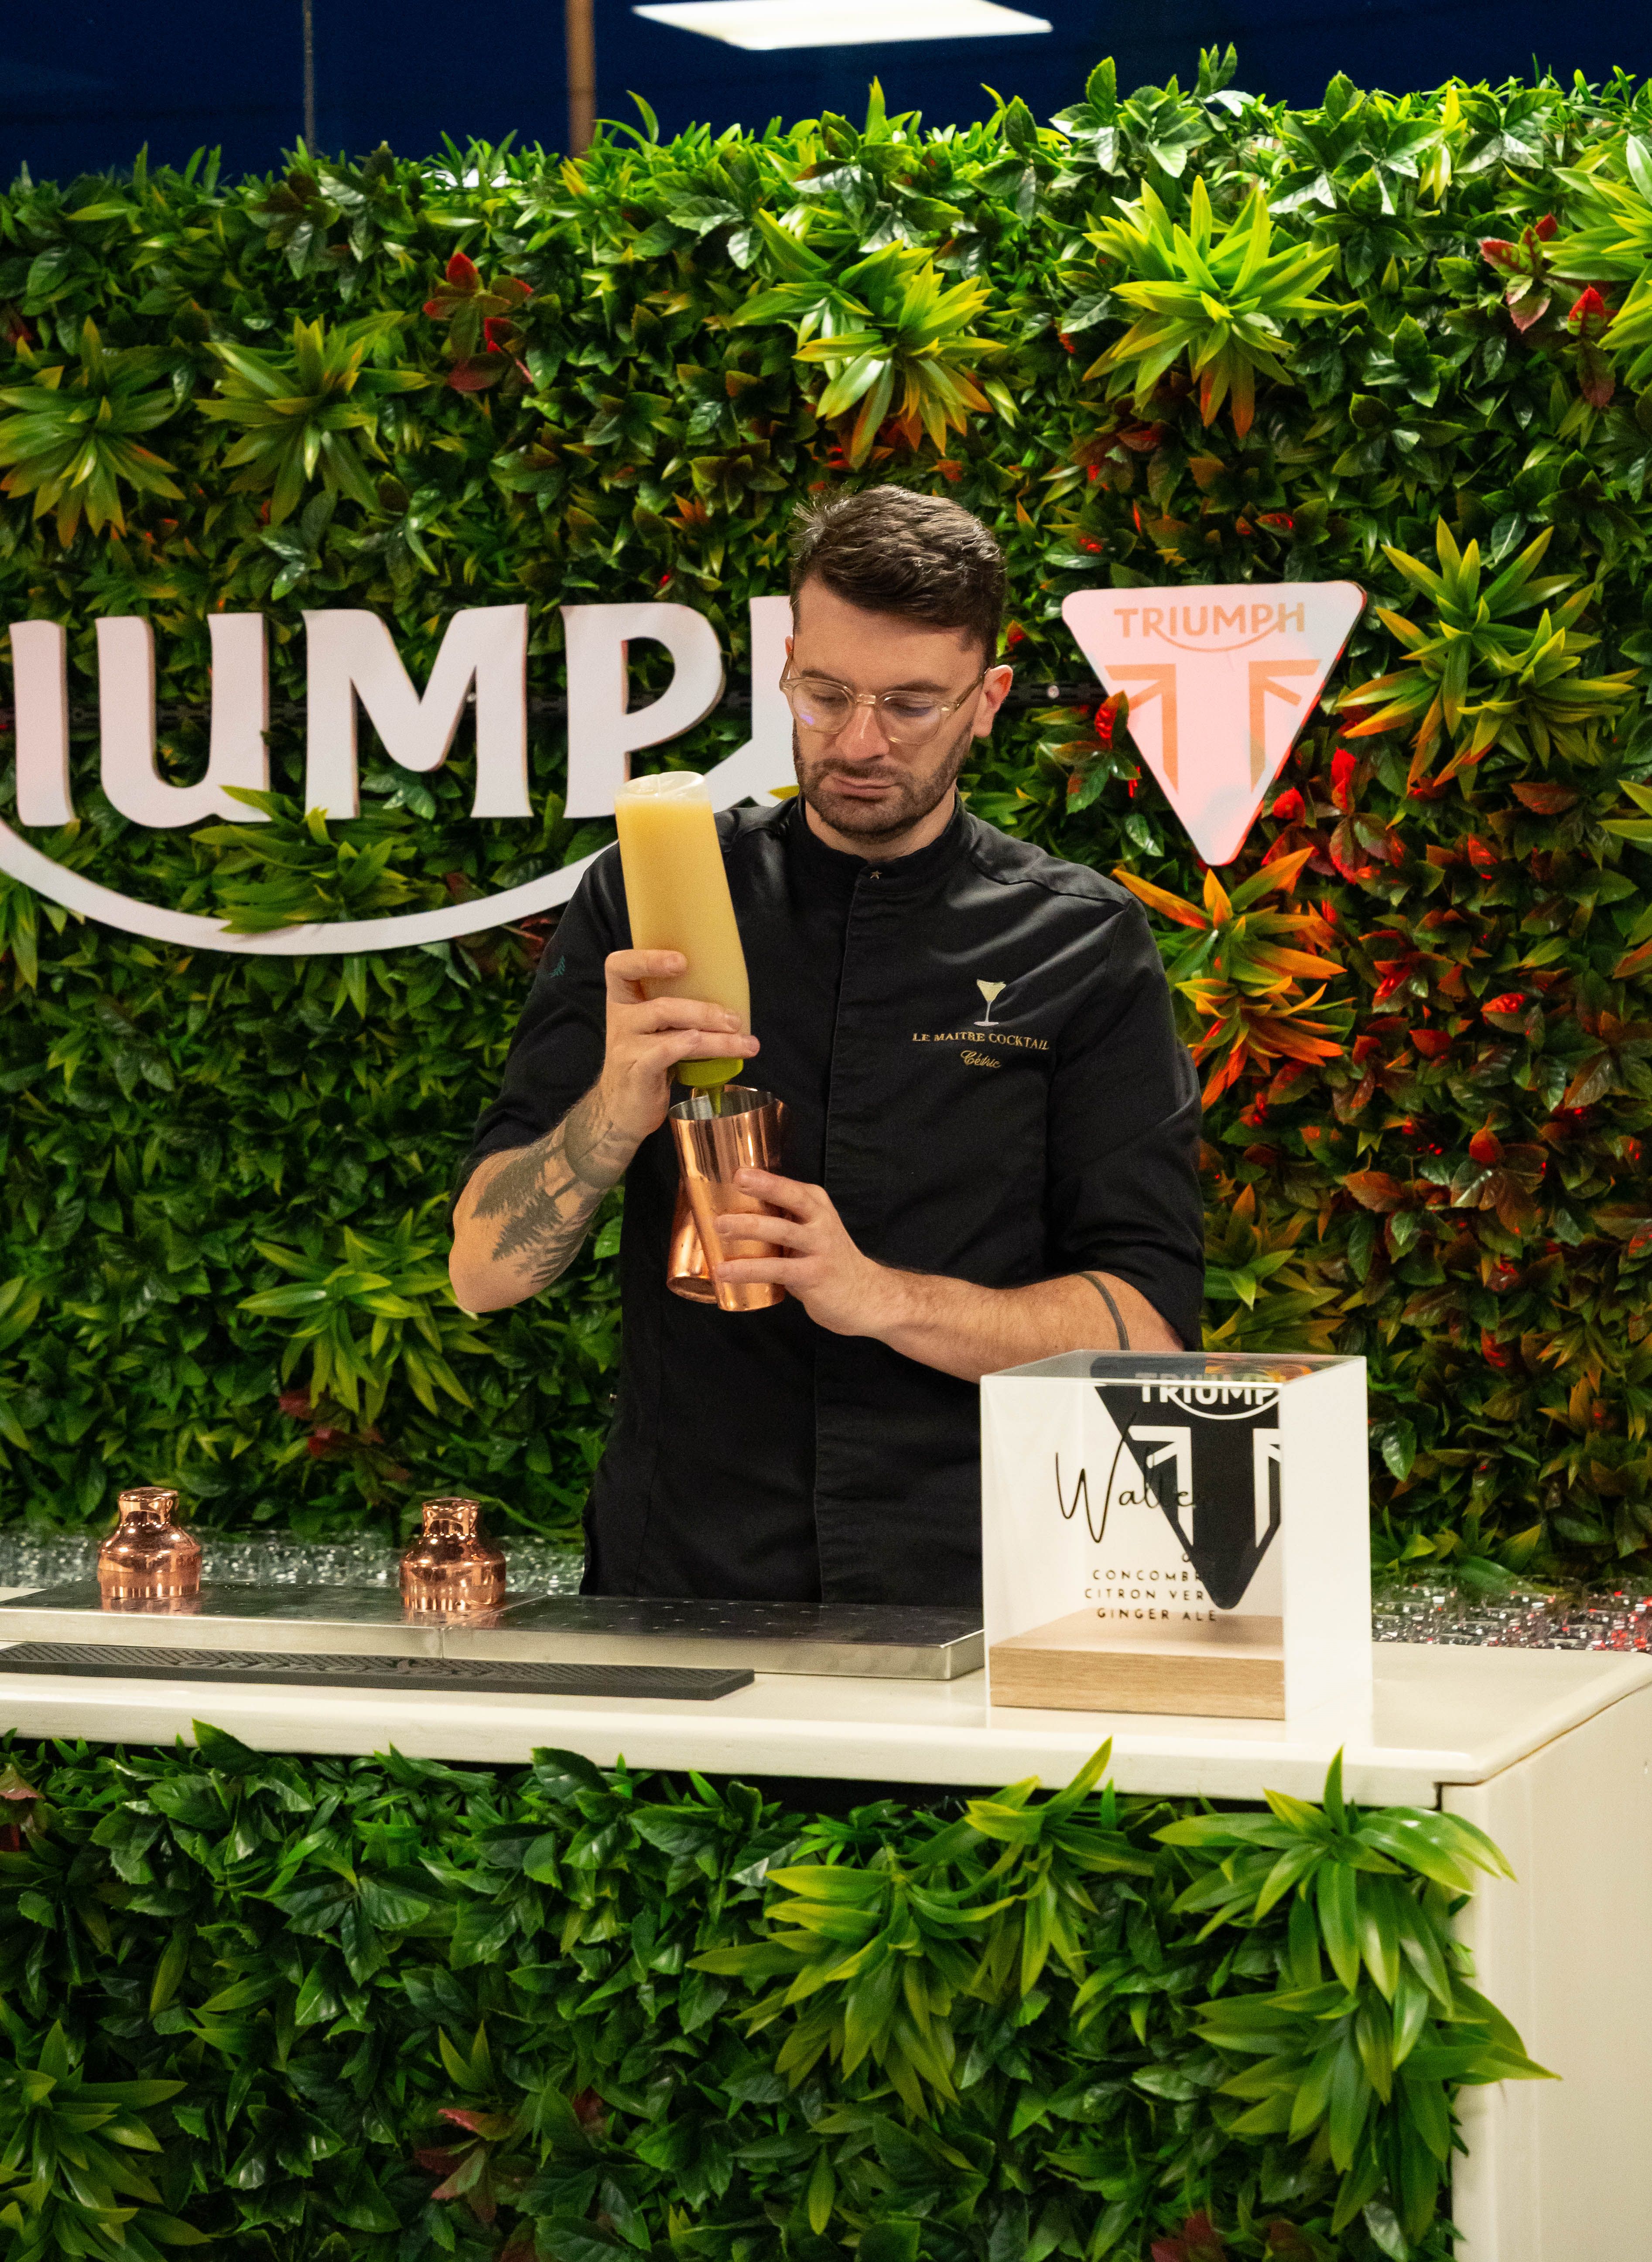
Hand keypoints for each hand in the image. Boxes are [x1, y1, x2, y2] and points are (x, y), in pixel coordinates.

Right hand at [597, 949, 759, 1148]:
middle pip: (661, 1005)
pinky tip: (717, 1054)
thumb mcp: (654, 1030)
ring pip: (671, 1030)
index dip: (646, 958)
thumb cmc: (646, 1063)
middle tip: (736, 1020)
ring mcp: (626, 1047)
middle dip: (705, 1011)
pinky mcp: (637, 1072)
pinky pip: (665, 1054)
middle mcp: (621, 1020)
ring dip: (715, 1038)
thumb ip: (675, 1011)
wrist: (622, 1110)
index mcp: (623, 1002)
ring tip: (745, 1043)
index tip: (682, 960)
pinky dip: (691, 1048)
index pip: (619, 967)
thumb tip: (728, 999)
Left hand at [712, 1170, 900, 1336]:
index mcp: (817, 1206)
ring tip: (719, 1228)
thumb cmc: (826, 1261)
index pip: (790, 1188)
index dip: (764, 1178)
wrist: (864, 1296)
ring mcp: (820, 1248)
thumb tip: (732, 1210)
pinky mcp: (814, 1275)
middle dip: (762, 1190)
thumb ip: (783, 1219)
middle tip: (732, 1187)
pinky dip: (749, 1269)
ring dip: (749, 1228)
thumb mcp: (810, 1231)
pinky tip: (726, 1272)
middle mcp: (821, 1222)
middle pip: (792, 1200)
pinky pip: (777, 1269)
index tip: (737, 1172)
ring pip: (782, 1232)